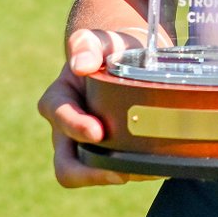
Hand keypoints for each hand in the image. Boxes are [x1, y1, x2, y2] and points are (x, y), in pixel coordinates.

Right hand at [37, 28, 149, 187]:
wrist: (128, 56)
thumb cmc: (110, 47)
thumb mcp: (99, 40)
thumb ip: (87, 44)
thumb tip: (81, 65)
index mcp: (59, 99)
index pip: (59, 117)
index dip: (75, 127)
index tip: (99, 132)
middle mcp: (66, 129)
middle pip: (66, 166)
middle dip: (90, 173)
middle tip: (121, 172)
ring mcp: (86, 145)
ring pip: (91, 174)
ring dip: (116, 176)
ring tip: (146, 170)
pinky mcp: (108, 153)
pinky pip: (115, 172)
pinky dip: (135, 172)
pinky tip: (158, 165)